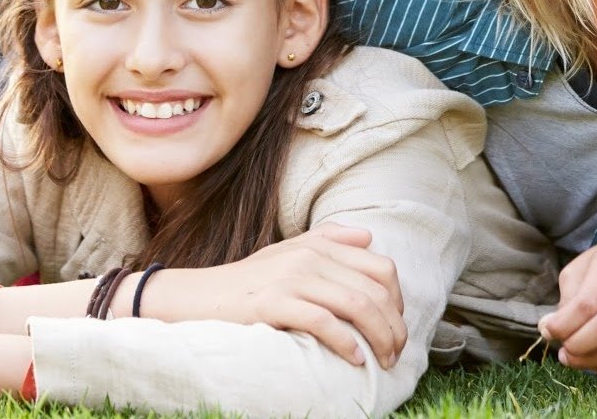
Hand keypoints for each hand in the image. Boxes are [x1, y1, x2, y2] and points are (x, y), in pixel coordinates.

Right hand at [147, 224, 404, 367]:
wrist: (197, 296)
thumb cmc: (248, 280)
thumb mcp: (287, 251)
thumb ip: (328, 239)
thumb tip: (368, 237)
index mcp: (319, 245)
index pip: (381, 267)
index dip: (398, 299)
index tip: (396, 324)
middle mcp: (310, 257)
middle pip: (374, 290)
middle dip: (394, 325)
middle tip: (397, 352)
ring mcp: (291, 278)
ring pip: (356, 305)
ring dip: (379, 337)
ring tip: (384, 360)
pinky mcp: (273, 303)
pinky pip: (324, 322)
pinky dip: (346, 343)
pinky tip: (355, 360)